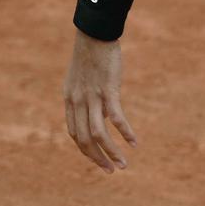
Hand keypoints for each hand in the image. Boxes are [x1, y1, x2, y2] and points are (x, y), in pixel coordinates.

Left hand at [63, 30, 137, 173]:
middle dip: (98, 159)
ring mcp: (92, 98)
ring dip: (111, 153)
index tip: (98, 159)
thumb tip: (101, 115)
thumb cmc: (90, 55)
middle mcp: (78, 102)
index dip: (86, 151)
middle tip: (111, 171)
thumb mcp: (81, 79)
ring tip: (123, 165)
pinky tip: (134, 142)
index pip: (75, 134)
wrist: (94, 34)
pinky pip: (116, 118)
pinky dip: (126, 133)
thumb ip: (86, 98)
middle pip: (85, 140)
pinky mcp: (108, 91)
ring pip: (98, 135)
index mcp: (70, 100)